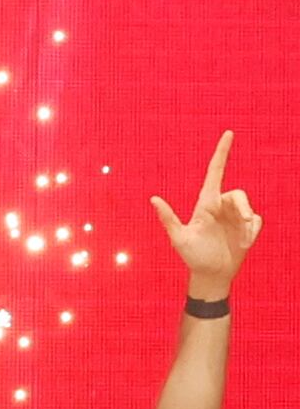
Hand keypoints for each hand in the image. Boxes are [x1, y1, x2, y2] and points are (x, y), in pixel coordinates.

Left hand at [151, 131, 261, 299]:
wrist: (211, 275)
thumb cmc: (192, 257)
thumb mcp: (179, 238)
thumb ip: (168, 218)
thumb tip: (153, 199)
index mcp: (205, 203)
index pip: (215, 172)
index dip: (222, 153)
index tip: (228, 133)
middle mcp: (221, 206)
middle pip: (238, 194)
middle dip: (242, 206)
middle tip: (243, 221)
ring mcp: (235, 216)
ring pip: (248, 208)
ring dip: (246, 223)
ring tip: (241, 240)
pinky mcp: (247, 226)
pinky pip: (256, 221)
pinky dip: (251, 232)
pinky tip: (243, 244)